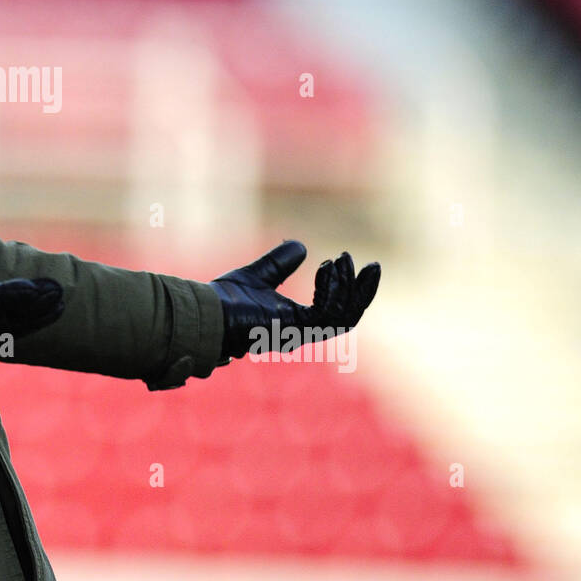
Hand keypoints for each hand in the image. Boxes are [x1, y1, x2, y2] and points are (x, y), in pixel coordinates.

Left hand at [211, 241, 379, 361]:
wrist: (206, 312)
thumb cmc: (225, 300)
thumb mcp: (258, 275)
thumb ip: (280, 264)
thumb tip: (302, 246)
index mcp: (296, 322)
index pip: (336, 310)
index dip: (350, 288)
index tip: (350, 259)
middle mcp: (302, 331)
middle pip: (348, 316)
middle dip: (363, 291)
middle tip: (373, 266)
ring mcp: (299, 333)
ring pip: (343, 315)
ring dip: (349, 286)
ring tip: (346, 260)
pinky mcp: (294, 330)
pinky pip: (327, 313)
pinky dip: (332, 290)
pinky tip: (328, 267)